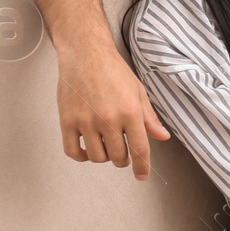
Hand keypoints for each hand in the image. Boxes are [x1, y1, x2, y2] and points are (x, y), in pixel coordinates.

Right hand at [57, 45, 169, 180]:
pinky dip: (81, 156)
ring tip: (105, 144)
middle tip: (122, 151)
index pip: (139, 149)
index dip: (142, 166)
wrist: (86, 55)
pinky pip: (73, 151)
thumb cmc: (113, 71)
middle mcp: (108, 119)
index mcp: (130, 112)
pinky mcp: (67, 121)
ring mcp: (86, 122)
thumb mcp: (138, 91)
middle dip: (123, 159)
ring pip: (97, 157)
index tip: (142, 175)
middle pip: (118, 157)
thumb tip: (162, 136)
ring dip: (104, 157)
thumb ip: (149, 117)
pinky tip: (87, 149)